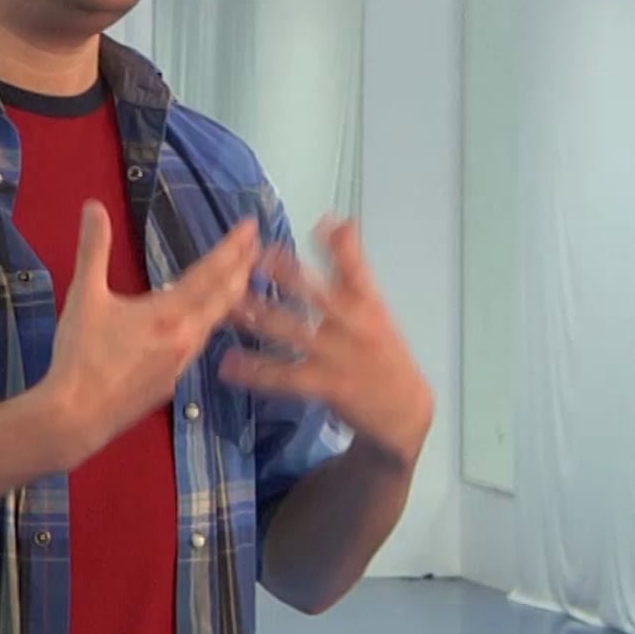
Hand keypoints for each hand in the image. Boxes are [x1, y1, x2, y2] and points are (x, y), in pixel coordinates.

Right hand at [36, 201, 259, 467]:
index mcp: (169, 313)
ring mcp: (181, 363)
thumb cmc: (81, 355)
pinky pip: (198, 344)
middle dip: (242, 270)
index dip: (233, 248)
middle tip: (256, 247)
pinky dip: (208, 323)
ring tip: (238, 281)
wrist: (76, 417)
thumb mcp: (85, 296)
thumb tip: (94, 206)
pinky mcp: (172, 382)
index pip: (211, 273)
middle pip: (224, 299)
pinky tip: (200, 322)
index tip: (252, 228)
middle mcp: (185, 337)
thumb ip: (93, 249)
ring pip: (214, 323)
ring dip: (229, 298)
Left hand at [218, 217, 433, 470]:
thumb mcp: (375, 307)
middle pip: (319, 296)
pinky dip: (255, 371)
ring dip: (260, 318)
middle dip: (288, 276)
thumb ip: (353, 268)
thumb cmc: (382, 351)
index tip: (321, 222)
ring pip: (294, 333)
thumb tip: (339, 222)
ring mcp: (339, 357)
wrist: (405, 410)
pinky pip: (285, 377)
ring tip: (230, 307)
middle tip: (255, 258)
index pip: (357, 268)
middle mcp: (354, 326)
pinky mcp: (326, 386)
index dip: (341, 245)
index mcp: (367, 304)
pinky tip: (229, 365)